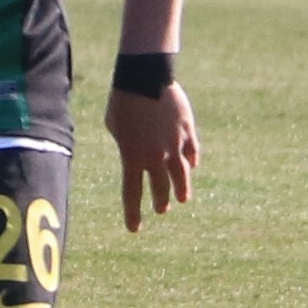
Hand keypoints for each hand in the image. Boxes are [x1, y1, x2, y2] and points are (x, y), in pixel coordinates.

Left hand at [106, 81, 200, 232]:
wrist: (144, 78)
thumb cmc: (121, 100)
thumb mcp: (115, 126)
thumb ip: (125, 143)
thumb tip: (133, 150)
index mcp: (132, 157)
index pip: (132, 194)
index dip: (133, 214)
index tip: (134, 229)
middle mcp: (155, 156)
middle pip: (160, 187)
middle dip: (160, 200)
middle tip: (161, 208)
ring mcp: (174, 144)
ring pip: (181, 175)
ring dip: (181, 189)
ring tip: (182, 198)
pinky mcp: (187, 131)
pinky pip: (192, 151)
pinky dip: (192, 159)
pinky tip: (192, 165)